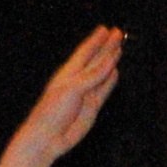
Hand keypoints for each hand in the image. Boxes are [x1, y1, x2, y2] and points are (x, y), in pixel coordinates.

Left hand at [17, 26, 125, 160]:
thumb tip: (111, 65)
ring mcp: (86, 94)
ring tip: (118, 48)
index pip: (85, 51)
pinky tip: (115, 72)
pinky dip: (110, 81)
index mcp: (69, 72)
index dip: (96, 40)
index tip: (106, 29)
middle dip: (107, 46)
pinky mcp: (92, 107)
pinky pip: (104, 90)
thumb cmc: (52, 111)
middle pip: (96, 59)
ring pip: (102, 73)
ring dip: (110, 61)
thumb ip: (92, 76)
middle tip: (118, 33)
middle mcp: (78, 81)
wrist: (48, 137)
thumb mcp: (72, 88)